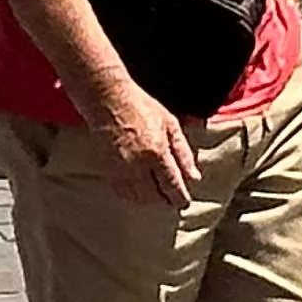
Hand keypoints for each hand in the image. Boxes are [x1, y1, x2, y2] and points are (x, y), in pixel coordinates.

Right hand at [95, 78, 198, 205]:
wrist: (108, 99)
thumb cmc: (141, 107)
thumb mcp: (170, 124)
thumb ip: (183, 152)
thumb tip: (194, 177)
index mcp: (157, 152)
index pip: (172, 186)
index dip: (180, 198)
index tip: (184, 202)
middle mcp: (139, 164)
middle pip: (156, 197)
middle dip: (166, 201)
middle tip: (172, 201)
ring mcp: (121, 168)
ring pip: (139, 198)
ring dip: (150, 201)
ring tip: (158, 198)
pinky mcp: (108, 169)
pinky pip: (122, 192)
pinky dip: (133, 197)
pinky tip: (139, 193)